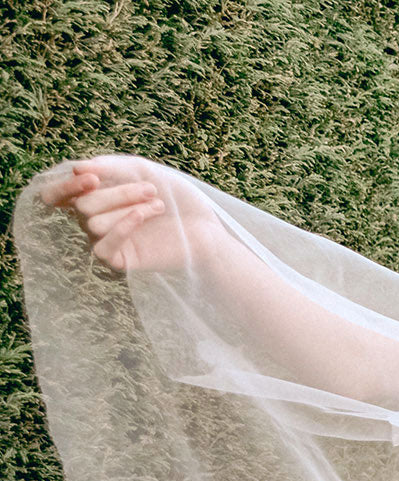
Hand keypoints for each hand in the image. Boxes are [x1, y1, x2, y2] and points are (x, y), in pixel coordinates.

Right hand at [36, 154, 224, 272]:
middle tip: (152, 190)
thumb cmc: (178, 199)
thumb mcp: (144, 172)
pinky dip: (123, 225)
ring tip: (159, 205)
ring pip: (93, 222)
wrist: (208, 229)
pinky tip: (146, 215)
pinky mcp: (120, 261)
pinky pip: (102, 247)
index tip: (91, 177)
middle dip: (118, 193)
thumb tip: (76, 167)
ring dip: (128, 207)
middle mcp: (96, 220)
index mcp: (96, 198)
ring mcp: (108, 241)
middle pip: (83, 205)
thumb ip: (111, 167)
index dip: (65, 187)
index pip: (56, 196)